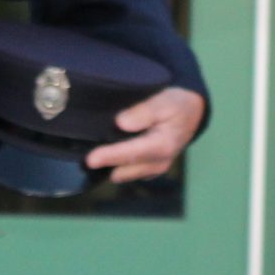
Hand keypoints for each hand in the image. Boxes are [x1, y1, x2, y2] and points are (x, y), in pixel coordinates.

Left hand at [86, 88, 205, 181]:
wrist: (190, 113)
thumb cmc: (175, 105)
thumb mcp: (164, 101)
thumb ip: (144, 111)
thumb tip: (121, 122)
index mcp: (163, 146)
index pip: (132, 154)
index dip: (110, 156)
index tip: (90, 160)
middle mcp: (159, 164)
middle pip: (124, 170)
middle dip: (105, 164)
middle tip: (83, 155)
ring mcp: (153, 170)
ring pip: (123, 174)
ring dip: (110, 165)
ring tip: (95, 150)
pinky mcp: (148, 171)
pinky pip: (126, 172)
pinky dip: (117, 164)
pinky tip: (109, 151)